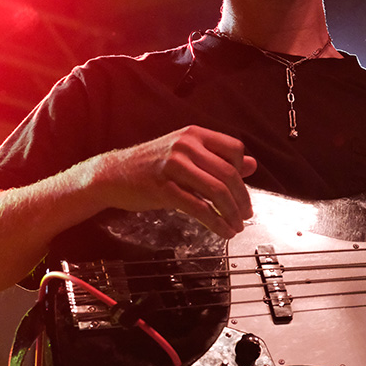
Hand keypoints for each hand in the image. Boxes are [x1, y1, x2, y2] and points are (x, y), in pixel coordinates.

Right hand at [91, 125, 257, 238]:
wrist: (113, 174)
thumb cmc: (151, 165)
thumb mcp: (186, 154)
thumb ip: (217, 158)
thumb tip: (252, 165)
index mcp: (194, 134)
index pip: (234, 148)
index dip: (243, 170)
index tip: (242, 188)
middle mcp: (186, 146)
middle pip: (228, 173)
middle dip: (242, 199)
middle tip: (246, 215)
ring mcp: (174, 166)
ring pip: (216, 191)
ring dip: (232, 213)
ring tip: (236, 226)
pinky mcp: (164, 189)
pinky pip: (198, 208)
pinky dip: (215, 223)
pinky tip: (222, 231)